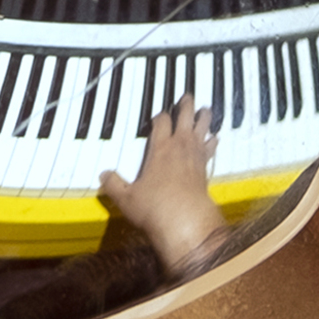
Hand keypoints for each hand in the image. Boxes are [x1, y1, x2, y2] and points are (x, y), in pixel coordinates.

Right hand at [100, 97, 227, 273]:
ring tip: (206, 109)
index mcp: (160, 148)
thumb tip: (103, 176)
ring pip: (203, 129)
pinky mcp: (206, 169)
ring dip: (204, 118)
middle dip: (186, 105)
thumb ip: (114, 185)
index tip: (158, 115)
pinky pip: (210, 148)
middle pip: (186, 117)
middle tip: (188, 96)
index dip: (159, 116)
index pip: (161, 122)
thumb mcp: (126, 198)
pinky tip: (215, 138)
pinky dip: (212, 141)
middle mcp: (180, 147)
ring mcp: (196, 157)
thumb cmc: (155, 208)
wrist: (185, 222)